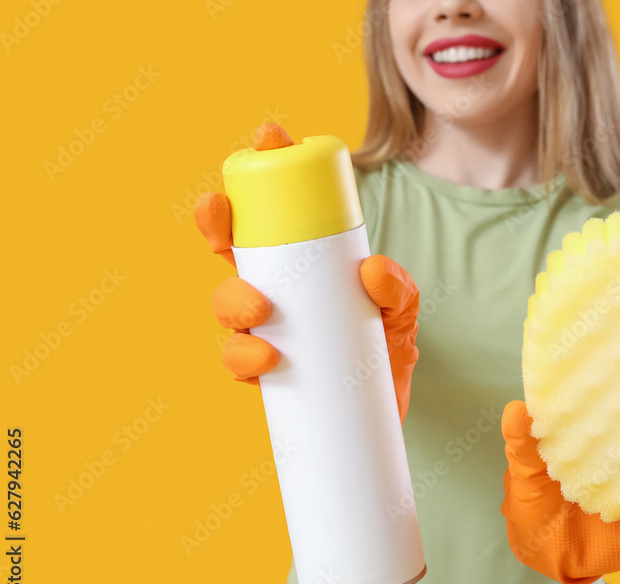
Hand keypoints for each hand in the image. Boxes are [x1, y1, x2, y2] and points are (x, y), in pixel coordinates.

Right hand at [194, 122, 420, 423]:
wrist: (383, 408)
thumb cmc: (385, 345)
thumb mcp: (404, 307)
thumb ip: (398, 287)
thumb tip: (370, 269)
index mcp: (297, 261)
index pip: (271, 209)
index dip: (262, 167)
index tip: (267, 139)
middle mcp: (272, 288)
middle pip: (228, 248)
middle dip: (215, 224)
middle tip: (224, 220)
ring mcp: (263, 329)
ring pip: (226, 304)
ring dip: (232, 299)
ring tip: (260, 309)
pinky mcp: (264, 373)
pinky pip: (237, 362)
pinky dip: (244, 358)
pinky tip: (265, 358)